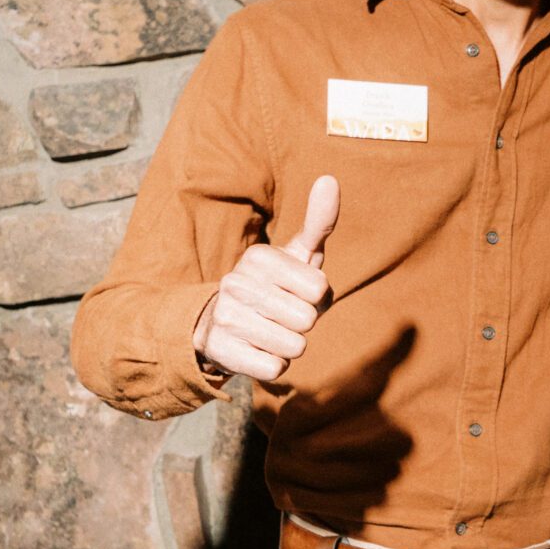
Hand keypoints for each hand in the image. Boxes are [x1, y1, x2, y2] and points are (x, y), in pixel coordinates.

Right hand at [193, 177, 337, 383]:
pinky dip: (273, 365)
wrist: (219, 324)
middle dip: (303, 324)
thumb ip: (319, 221)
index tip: (296, 293)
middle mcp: (236, 282)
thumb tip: (330, 178)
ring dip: (289, 345)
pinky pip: (274, 369)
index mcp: (259, 256)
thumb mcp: (297, 255)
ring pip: (293, 346)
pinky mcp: (220, 351)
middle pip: (307, 320)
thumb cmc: (275, 287)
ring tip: (268, 331)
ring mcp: (225, 317)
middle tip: (281, 315)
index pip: (320, 290)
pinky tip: (256, 349)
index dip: (316, 299)